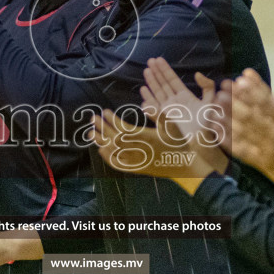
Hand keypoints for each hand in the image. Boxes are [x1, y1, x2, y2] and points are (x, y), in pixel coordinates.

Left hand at [90, 110, 223, 190]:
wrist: (183, 165)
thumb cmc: (178, 143)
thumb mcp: (172, 125)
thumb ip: (160, 114)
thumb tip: (146, 105)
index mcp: (146, 138)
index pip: (123, 127)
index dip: (112, 119)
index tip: (105, 111)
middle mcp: (138, 150)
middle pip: (114, 138)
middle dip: (102, 127)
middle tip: (92, 118)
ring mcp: (135, 161)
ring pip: (113, 151)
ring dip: (100, 141)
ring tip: (91, 132)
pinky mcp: (135, 168)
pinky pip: (117, 164)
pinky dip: (107, 157)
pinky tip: (101, 150)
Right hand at [137, 57, 231, 170]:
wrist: (205, 143)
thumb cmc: (210, 124)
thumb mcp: (212, 102)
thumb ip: (207, 87)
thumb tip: (196, 74)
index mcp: (186, 96)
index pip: (173, 80)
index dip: (165, 70)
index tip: (158, 60)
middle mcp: (175, 102)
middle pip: (163, 84)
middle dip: (156, 73)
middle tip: (150, 60)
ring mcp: (169, 110)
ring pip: (158, 93)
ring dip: (151, 82)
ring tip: (146, 70)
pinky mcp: (164, 119)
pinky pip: (154, 106)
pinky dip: (148, 98)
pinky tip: (143, 89)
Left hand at [228, 69, 273, 201]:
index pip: (268, 100)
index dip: (255, 87)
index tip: (243, 76)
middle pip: (252, 112)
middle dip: (236, 98)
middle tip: (224, 86)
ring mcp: (265, 147)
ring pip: (243, 129)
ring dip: (228, 115)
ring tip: (216, 103)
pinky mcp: (258, 161)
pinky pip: (240, 149)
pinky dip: (227, 139)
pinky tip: (216, 129)